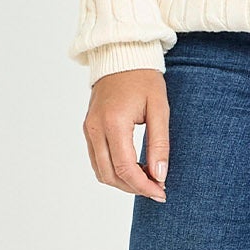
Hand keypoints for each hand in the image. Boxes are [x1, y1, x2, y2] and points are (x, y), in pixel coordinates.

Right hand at [83, 69, 169, 201]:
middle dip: (134, 188)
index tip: (161, 192)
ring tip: (147, 179)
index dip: (144, 186)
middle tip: (157, 189)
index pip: (125, 168)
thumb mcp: (159, 109)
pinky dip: (114, 170)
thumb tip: (159, 175)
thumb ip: (159, 143)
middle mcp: (95, 128)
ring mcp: (88, 129)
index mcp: (114, 122)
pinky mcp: (88, 129)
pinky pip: (97, 160)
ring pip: (101, 171)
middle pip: (110, 175)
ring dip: (123, 182)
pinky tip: (134, 167)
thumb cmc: (144, 79)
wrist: (121, 56)